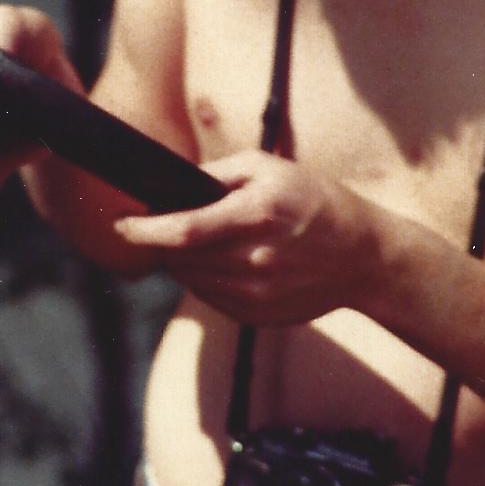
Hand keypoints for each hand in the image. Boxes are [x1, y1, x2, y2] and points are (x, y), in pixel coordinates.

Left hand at [110, 151, 386, 321]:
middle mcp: (257, 258)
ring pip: (191, 280)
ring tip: (196, 242)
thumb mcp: (270, 168)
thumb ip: (219, 173)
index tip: (121, 224)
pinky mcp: (259, 317)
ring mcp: (258, 294)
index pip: (186, 229)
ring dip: (181, 261)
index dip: (145, 230)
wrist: (363, 257)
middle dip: (161, 242)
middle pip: (181, 258)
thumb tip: (173, 185)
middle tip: (161, 225)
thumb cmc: (314, 201)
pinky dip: (203, 280)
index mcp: (259, 214)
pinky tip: (222, 262)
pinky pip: (209, 299)